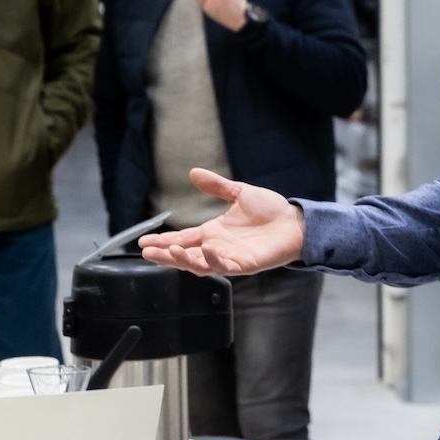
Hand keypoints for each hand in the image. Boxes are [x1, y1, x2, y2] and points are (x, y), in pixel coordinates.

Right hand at [138, 168, 303, 275]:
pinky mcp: (245, 265)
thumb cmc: (270, 211)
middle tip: (147, 253)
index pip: (182, 238)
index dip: (163, 241)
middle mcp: (217, 247)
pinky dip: (215, 260)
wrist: (296, 223)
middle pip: (185, 255)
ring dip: (185, 260)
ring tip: (170, 252)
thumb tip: (194, 173)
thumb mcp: (240, 193)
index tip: (143, 242)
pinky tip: (207, 250)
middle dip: (165, 255)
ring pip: (201, 264)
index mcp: (212, 232)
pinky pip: (226, 266)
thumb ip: (217, 186)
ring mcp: (230, 258)